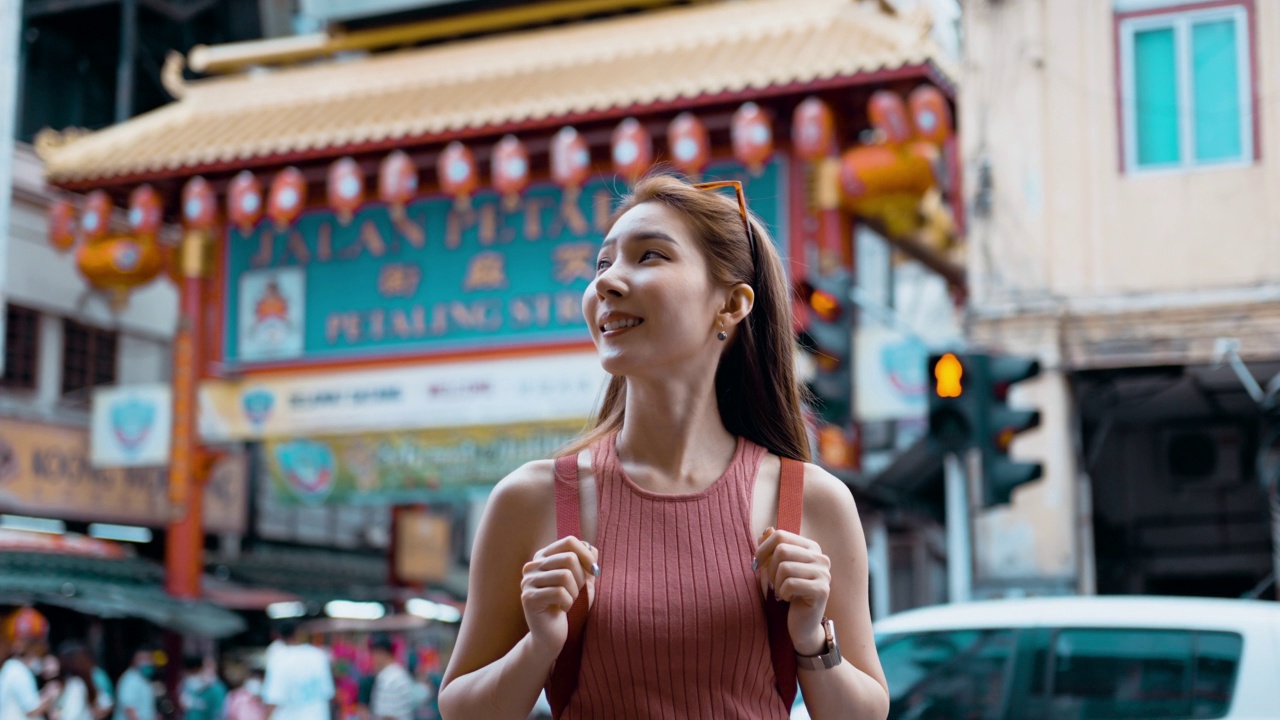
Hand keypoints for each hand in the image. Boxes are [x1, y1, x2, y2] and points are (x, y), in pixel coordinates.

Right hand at [520, 536, 598, 658]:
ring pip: (565, 576)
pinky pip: (559, 593)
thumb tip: (592, 547)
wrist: (550, 636)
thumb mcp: (582, 583)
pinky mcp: (529, 597)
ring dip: (575, 593)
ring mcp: (528, 581)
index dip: (587, 555)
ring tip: (569, 602)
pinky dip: (568, 603)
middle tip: (577, 593)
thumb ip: (586, 564)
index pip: (569, 542)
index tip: (594, 572)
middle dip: (581, 578)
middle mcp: (532, 565)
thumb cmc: (567, 607)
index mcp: (544, 557)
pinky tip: (562, 610)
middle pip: (569, 558)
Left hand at [754, 527, 831, 655]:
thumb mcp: (775, 569)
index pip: (780, 535)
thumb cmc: (787, 594)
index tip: (757, 564)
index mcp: (810, 547)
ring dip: (776, 583)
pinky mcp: (822, 590)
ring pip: (785, 567)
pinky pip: (790, 583)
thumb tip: (767, 531)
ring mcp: (824, 573)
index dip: (763, 549)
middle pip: (781, 550)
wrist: (802, 624)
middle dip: (770, 569)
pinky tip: (788, 599)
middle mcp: (820, 557)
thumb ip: (772, 549)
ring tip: (781, 591)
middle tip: (772, 583)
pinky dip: (783, 593)